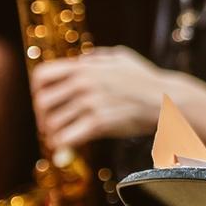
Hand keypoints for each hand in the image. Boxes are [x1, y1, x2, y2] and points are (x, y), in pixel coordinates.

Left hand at [31, 47, 173, 149]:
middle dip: (43, 117)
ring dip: (53, 134)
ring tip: (61, 137)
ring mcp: (91, 103)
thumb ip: (97, 58)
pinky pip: (66, 138)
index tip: (46, 102)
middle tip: (50, 125)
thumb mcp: (121, 58)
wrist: (168, 99)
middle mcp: (84, 83)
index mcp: (84, 67)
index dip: (37, 91)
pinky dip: (62, 145)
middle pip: (42, 103)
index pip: (41, 76)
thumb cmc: (147, 79)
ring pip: (52, 124)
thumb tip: (81, 60)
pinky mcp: (99, 123)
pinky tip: (68, 147)